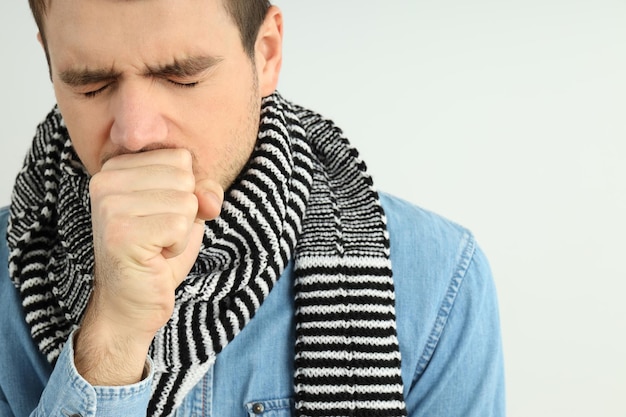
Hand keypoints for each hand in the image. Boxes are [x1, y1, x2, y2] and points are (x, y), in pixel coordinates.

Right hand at [74, 148, 222, 385]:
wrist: (132, 303)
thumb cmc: (158, 254)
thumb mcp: (186, 211)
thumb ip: (203, 190)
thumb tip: (210, 198)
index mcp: (117, 167)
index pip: (180, 158)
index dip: (185, 192)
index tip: (158, 216)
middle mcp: (105, 180)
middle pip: (185, 177)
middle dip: (184, 211)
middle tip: (157, 234)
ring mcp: (110, 206)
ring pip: (186, 201)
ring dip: (181, 231)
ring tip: (155, 246)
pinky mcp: (121, 232)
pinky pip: (181, 225)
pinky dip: (178, 246)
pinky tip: (155, 257)